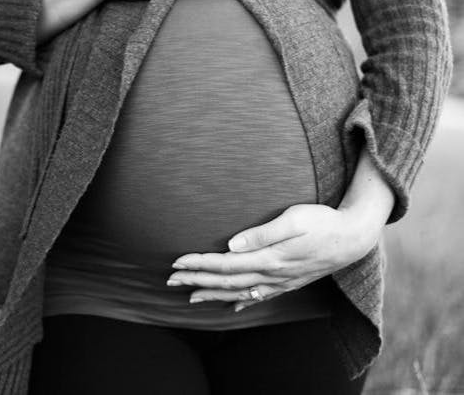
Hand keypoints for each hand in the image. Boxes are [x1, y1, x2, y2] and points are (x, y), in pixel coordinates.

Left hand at [167, 146, 394, 311]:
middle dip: (197, 280)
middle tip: (171, 281)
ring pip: (240, 291)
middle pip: (227, 280)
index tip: (177, 263)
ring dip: (213, 293)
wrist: (353, 238)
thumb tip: (232, 244)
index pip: (226, 264)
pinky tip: (232, 305)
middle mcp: (272, 274)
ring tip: (191, 296)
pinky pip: (260, 296)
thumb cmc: (322, 221)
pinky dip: (242, 301)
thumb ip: (262, 233)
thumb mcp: (294, 220)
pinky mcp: (289, 281)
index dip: (200, 263)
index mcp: (270, 257)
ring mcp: (281, 281)